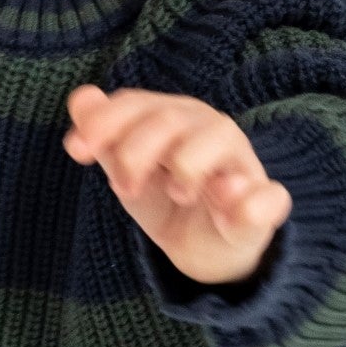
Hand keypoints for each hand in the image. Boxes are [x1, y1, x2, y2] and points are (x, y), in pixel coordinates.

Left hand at [63, 86, 292, 287]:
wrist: (206, 249)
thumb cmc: (164, 199)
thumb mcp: (127, 171)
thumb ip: (103, 136)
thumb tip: (81, 97)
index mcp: (173, 118)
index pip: (136, 104)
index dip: (104, 122)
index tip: (76, 151)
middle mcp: (208, 129)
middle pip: (168, 120)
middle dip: (135, 153)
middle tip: (124, 190)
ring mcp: (241, 164)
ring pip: (218, 138)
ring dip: (188, 164)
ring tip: (177, 194)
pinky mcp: (266, 203)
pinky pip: (269, 196)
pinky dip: (250, 200)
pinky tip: (228, 205)